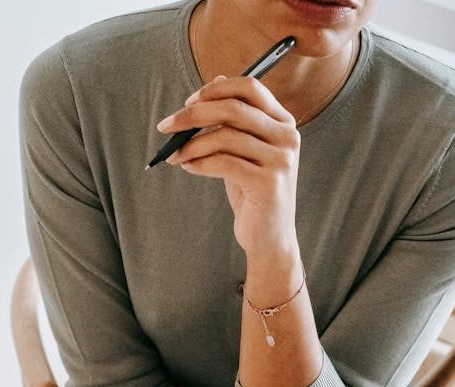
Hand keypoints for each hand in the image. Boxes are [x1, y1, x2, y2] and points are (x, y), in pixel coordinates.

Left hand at [157, 75, 300, 261]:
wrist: (270, 238)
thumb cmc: (253, 193)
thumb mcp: (244, 151)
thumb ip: (235, 120)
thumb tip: (216, 80)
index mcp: (284, 123)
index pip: (250, 87)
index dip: (215, 90)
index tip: (188, 101)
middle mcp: (288, 138)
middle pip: (233, 109)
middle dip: (194, 115)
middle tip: (167, 126)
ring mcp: (281, 161)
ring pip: (225, 136)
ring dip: (192, 144)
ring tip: (176, 155)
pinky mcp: (269, 183)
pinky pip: (224, 163)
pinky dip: (200, 164)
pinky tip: (188, 168)